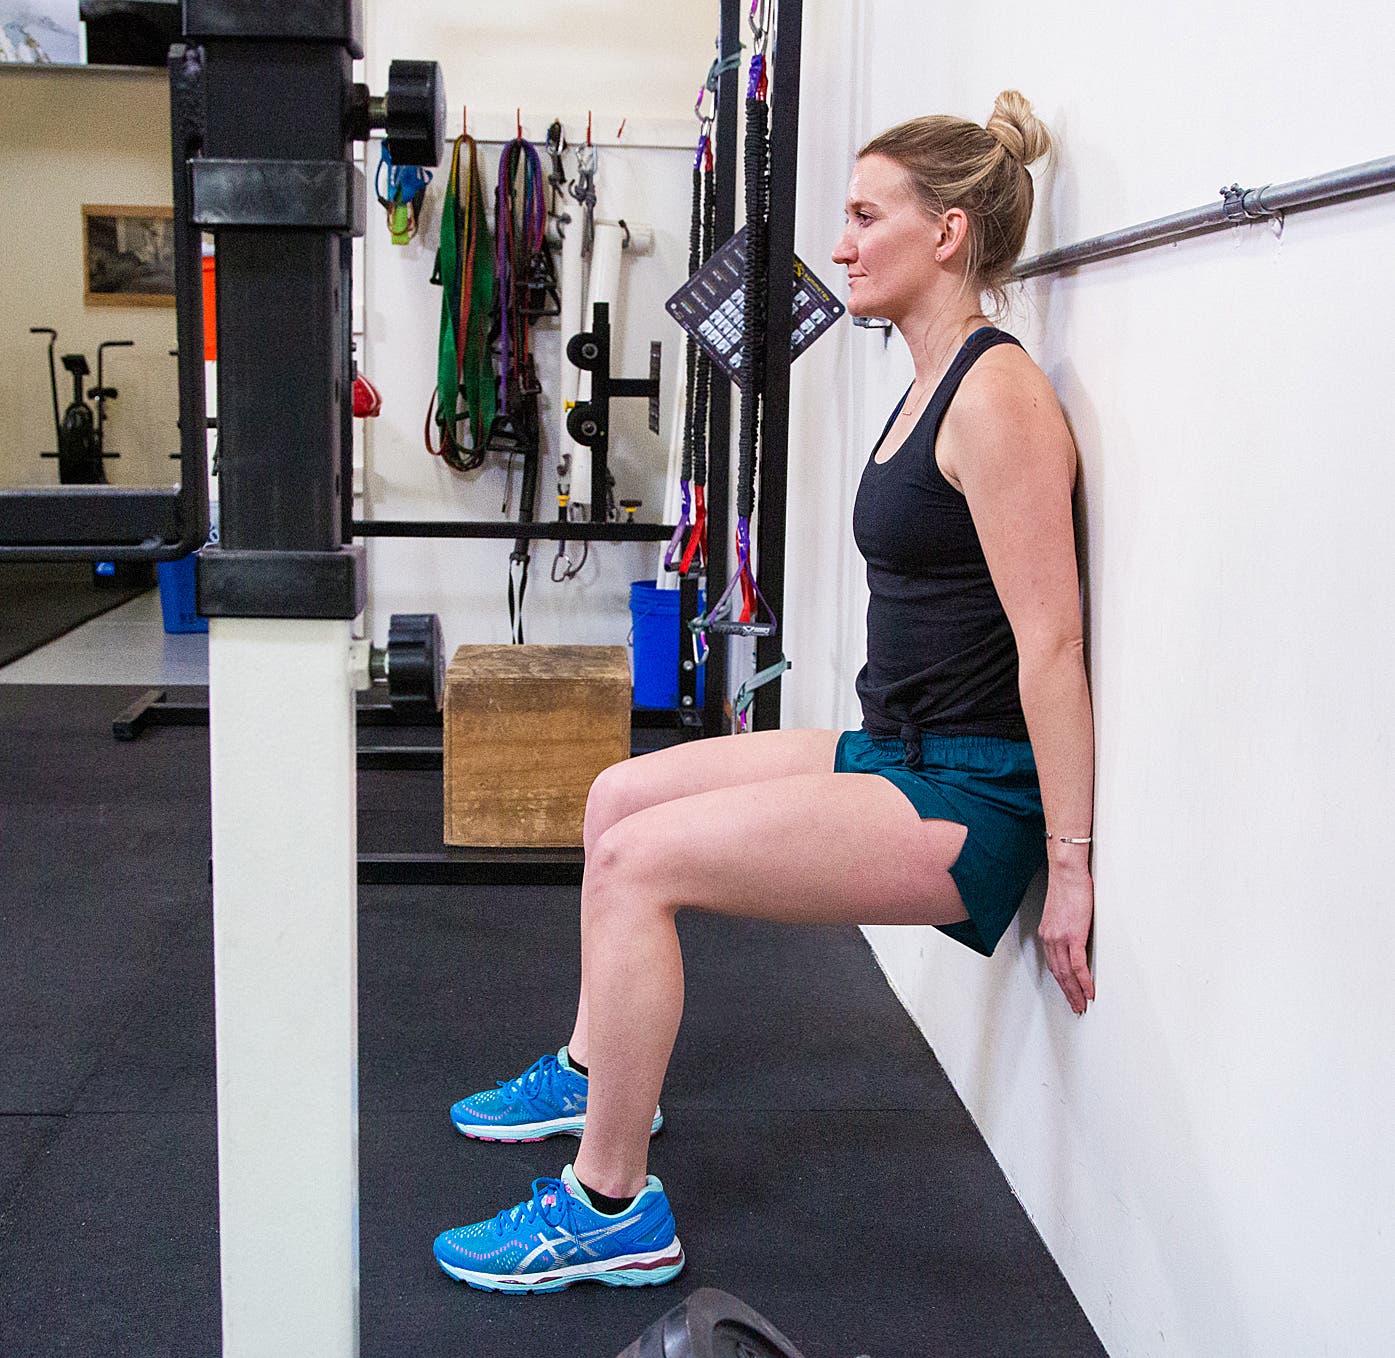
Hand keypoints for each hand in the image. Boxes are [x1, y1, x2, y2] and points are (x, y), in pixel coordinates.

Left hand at [1038, 866, 1094, 1014]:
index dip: (1061, 981)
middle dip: (1067, 992)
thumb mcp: (1063, 912)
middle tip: (1076, 1006)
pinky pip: (1078, 966)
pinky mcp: (1073, 936)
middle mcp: (1050, 938)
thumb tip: (1076, 937)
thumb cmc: (1068, 887)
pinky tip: (1089, 992)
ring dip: (1075, 992)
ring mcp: (1060, 938)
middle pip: (1058, 973)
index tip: (1068, 992)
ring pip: (1066, 974)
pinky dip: (1084, 982)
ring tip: (1082, 1004)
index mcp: (1047, 934)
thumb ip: (1066, 928)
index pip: (1053, 964)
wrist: (1067, 873)